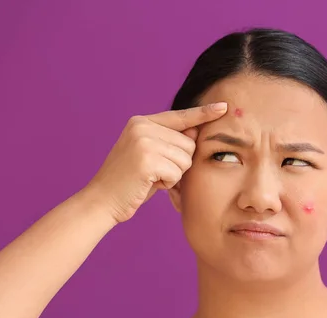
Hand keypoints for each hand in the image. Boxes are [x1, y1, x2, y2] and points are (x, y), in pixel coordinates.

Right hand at [83, 102, 227, 222]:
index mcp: (142, 122)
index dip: (204, 113)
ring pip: (186, 159)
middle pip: (189, 143)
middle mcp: (142, 127)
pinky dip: (168, 183)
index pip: (181, 116)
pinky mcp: (146, 160)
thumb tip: (196, 131)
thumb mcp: (150, 156)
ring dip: (174, 175)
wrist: (102, 200)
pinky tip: (150, 184)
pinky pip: (177, 172)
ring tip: (151, 178)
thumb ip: (171, 142)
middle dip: (180, 163)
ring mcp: (143, 141)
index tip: (224, 106)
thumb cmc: (130, 182)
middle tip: (156, 172)